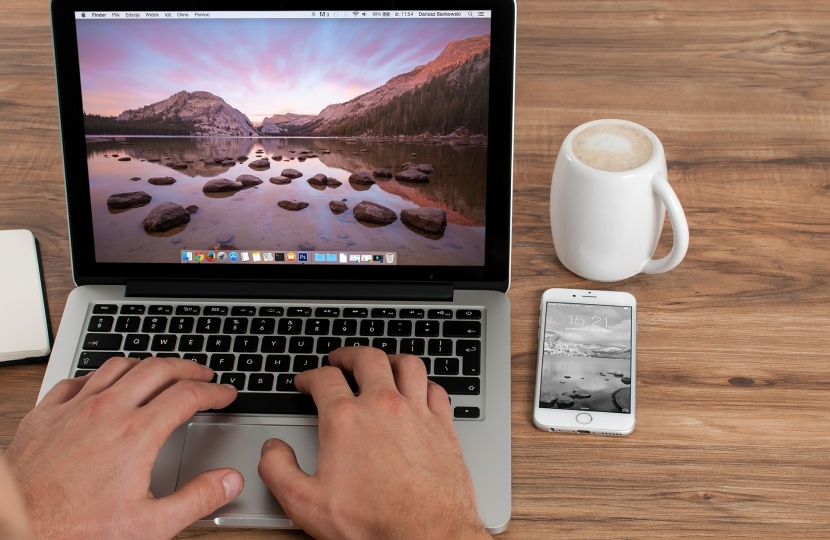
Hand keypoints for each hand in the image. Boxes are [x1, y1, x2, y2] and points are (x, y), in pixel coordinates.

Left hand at [5, 357, 243, 539]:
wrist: (16, 529)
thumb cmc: (74, 530)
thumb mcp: (150, 526)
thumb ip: (197, 499)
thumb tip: (229, 481)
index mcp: (137, 434)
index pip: (188, 396)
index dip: (214, 391)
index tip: (225, 394)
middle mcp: (107, 411)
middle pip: (158, 369)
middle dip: (187, 368)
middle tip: (202, 375)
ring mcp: (74, 409)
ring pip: (118, 366)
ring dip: (146, 365)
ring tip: (159, 372)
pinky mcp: (45, 415)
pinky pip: (77, 379)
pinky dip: (99, 376)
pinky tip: (102, 386)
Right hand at [258, 347, 491, 539]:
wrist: (426, 536)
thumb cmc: (373, 522)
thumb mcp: (305, 503)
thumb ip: (278, 471)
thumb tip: (272, 450)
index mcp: (345, 419)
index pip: (323, 379)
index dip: (309, 376)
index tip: (306, 381)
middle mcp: (382, 406)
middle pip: (367, 359)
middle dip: (349, 355)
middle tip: (340, 359)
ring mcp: (416, 413)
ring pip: (407, 365)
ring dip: (390, 359)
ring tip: (382, 362)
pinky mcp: (442, 426)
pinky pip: (435, 389)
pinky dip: (424, 382)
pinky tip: (420, 389)